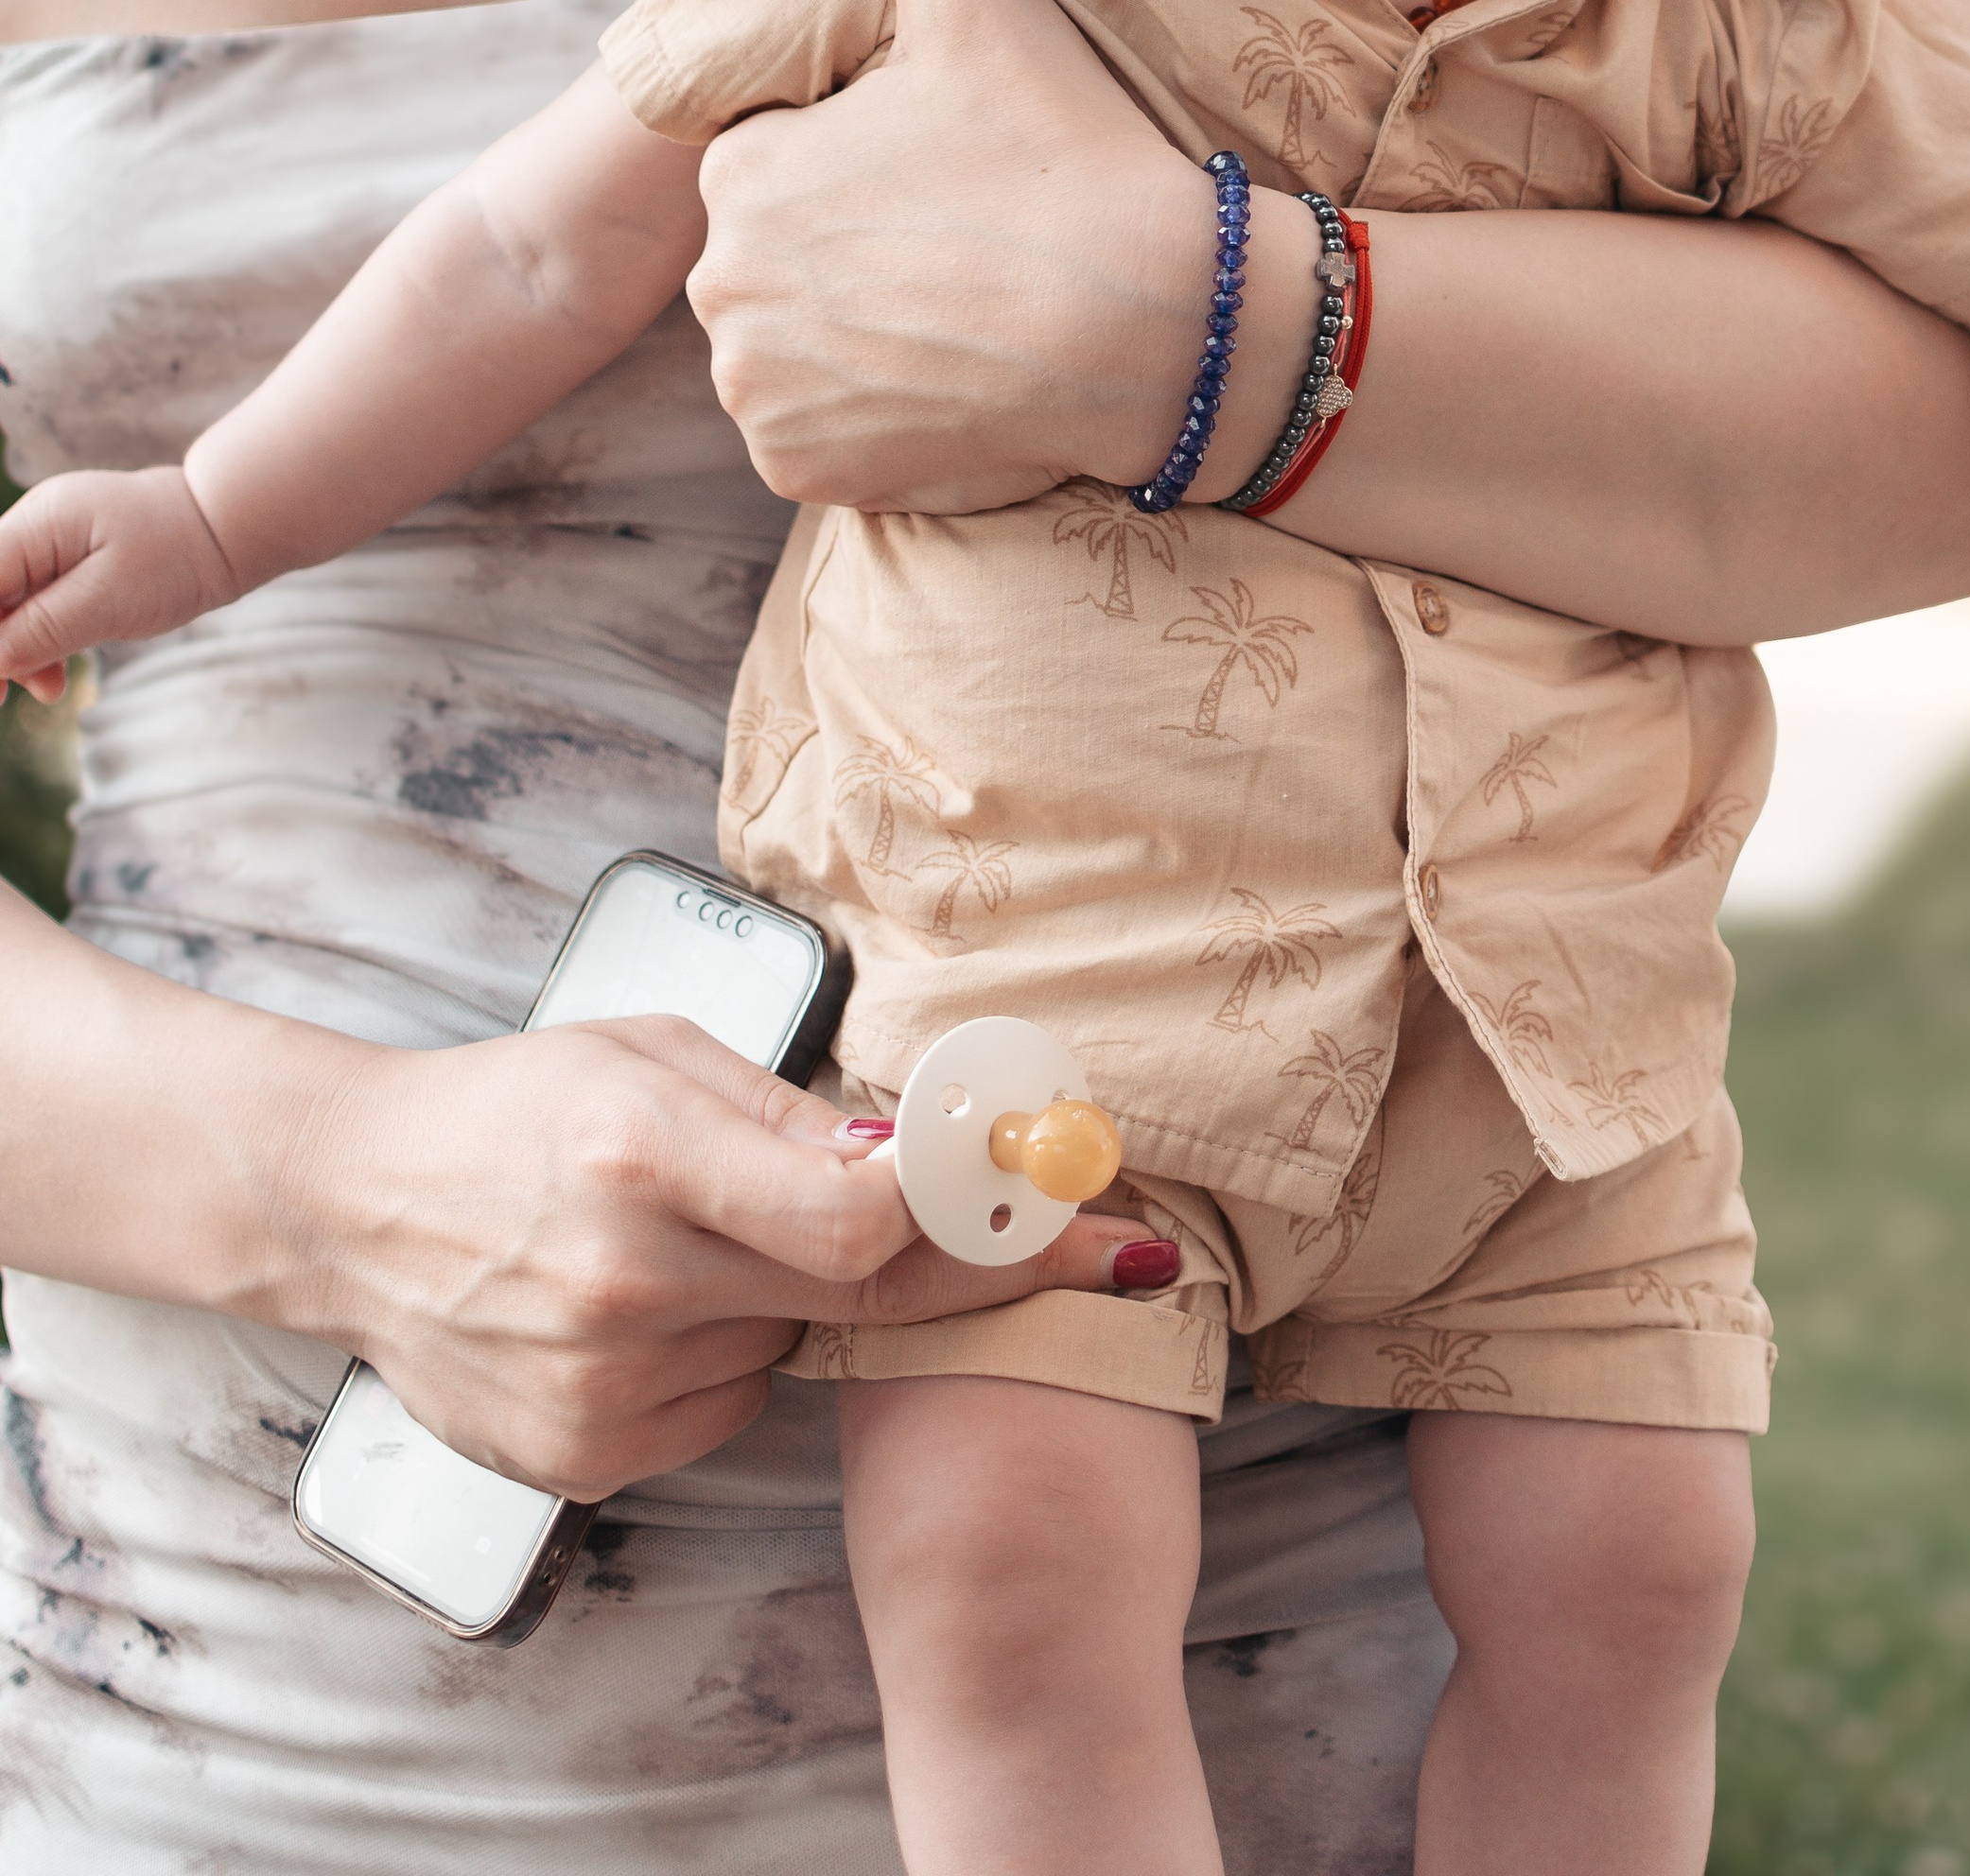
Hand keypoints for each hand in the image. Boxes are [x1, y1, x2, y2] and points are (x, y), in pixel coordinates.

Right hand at [0, 465, 236, 698]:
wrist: (225, 529)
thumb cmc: (177, 558)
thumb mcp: (109, 602)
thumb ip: (41, 631)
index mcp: (38, 523)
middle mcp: (34, 525)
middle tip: (2, 699)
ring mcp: (49, 542)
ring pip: (6, 604)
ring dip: (15, 651)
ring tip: (47, 690)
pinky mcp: (66, 562)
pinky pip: (33, 605)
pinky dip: (39, 642)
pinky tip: (52, 678)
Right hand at [296, 1011, 1165, 1499]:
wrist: (353, 1207)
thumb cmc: (520, 1105)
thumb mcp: (656, 1053)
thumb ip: (794, 1114)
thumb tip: (934, 1156)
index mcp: (643, 1158)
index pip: (861, 1223)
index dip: (981, 1222)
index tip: (1074, 1213)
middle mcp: (622, 1285)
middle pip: (857, 1298)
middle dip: (967, 1265)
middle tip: (1072, 1240)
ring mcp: (599, 1389)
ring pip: (792, 1349)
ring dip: (795, 1297)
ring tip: (704, 1238)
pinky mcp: (584, 1458)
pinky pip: (728, 1406)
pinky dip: (728, 1354)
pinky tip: (653, 1303)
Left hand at [689, 0, 1281, 510]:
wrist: (1158, 323)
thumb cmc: (1064, 151)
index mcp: (741, 170)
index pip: (775, 163)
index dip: (862, 164)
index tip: (944, 173)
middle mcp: (722, 287)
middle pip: (776, 260)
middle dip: (847, 254)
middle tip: (961, 244)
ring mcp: (760, 391)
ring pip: (791, 351)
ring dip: (852, 340)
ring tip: (957, 313)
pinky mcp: (807, 472)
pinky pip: (817, 439)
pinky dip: (868, 421)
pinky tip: (946, 383)